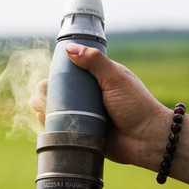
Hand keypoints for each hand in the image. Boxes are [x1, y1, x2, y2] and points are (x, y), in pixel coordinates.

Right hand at [30, 44, 188, 182]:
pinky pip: (61, 129)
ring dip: (43, 107)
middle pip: (58, 91)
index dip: (56, 73)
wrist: (147, 139)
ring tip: (41, 108)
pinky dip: (49, 125)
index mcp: (97, 80)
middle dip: (45, 92)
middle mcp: (89, 98)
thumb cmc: (136, 105)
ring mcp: (85, 116)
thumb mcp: (116, 78)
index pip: (70, 73)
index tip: (48, 78)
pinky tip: (43, 121)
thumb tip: (69, 49)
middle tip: (43, 96)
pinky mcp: (83, 134)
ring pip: (56, 110)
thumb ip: (95, 62)